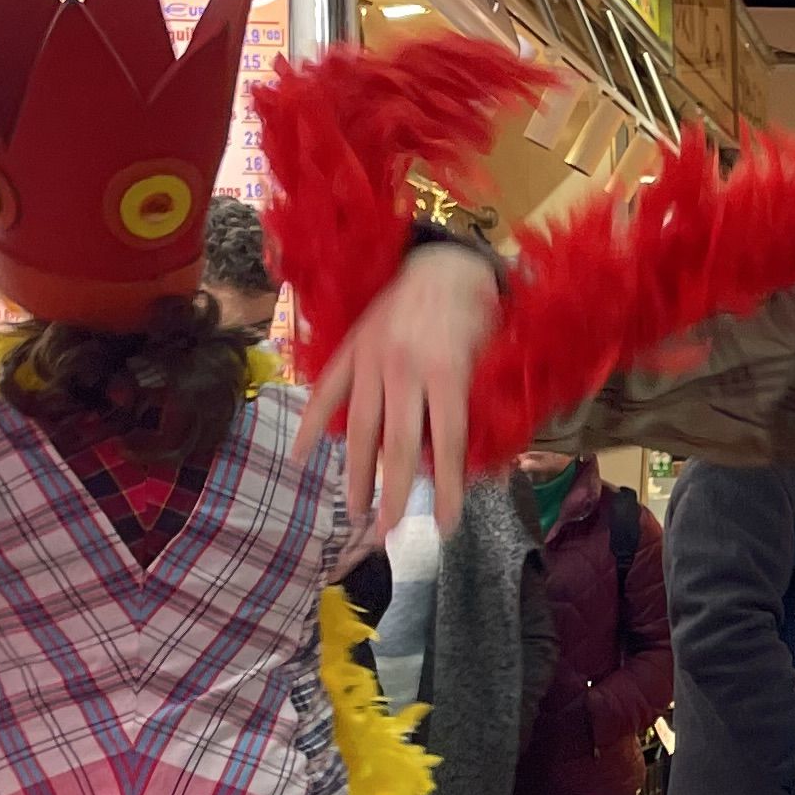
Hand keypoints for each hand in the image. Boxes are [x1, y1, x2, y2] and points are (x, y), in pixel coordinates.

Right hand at [304, 239, 502, 545]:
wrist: (442, 262)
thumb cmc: (476, 315)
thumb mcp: (492, 358)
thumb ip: (482, 408)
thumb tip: (480, 468)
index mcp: (447, 369)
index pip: (448, 442)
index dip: (447, 488)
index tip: (445, 525)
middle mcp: (405, 367)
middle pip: (399, 443)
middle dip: (395, 492)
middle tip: (390, 532)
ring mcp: (371, 358)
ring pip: (360, 425)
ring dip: (357, 472)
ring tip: (355, 510)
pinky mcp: (350, 348)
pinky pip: (325, 392)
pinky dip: (310, 424)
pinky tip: (301, 457)